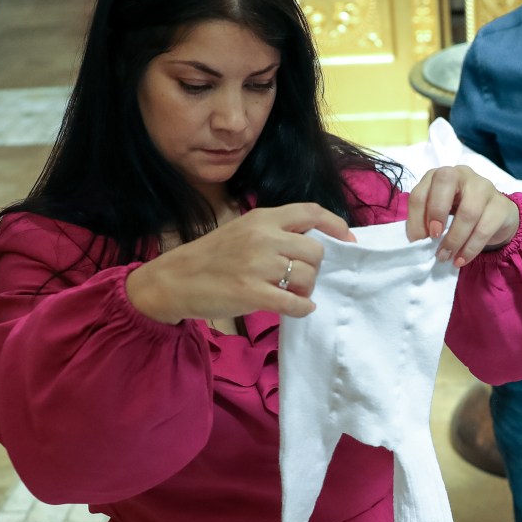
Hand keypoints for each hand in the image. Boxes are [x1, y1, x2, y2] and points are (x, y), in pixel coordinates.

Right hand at [125, 202, 352, 322]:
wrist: (173, 280)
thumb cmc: (209, 258)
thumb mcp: (242, 231)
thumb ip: (274, 233)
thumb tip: (311, 245)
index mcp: (262, 218)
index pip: (311, 212)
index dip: (336, 226)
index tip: (348, 241)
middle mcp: (263, 237)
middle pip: (315, 251)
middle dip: (316, 268)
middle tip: (301, 278)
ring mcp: (257, 265)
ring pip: (307, 276)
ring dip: (307, 289)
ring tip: (292, 293)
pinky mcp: (251, 292)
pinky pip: (294, 303)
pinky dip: (303, 308)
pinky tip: (298, 309)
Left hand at [406, 165, 521, 264]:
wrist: (497, 217)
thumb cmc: (460, 213)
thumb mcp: (440, 213)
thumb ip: (426, 221)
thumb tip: (416, 241)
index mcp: (440, 176)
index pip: (421, 191)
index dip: (416, 217)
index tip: (417, 240)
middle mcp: (462, 174)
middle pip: (446, 181)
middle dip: (436, 211)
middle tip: (433, 238)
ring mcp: (484, 187)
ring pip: (468, 211)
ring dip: (454, 239)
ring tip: (446, 257)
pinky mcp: (501, 206)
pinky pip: (484, 229)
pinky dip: (470, 248)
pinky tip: (461, 260)